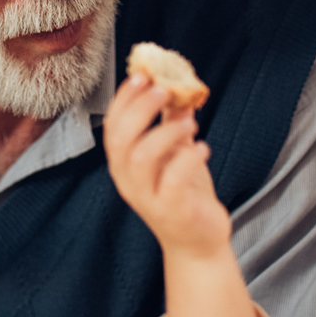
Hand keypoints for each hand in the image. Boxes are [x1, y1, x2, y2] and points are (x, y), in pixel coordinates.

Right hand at [104, 73, 230, 259]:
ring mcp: (147, 198)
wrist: (198, 241)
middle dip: (140, 109)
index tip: (143, 75)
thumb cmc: (185, 194)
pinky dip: (187, 159)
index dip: (124, 98)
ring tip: (189, 123)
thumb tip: (179, 88)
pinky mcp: (171, 211)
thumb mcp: (177, 153)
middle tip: (164, 89)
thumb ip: (173, 122)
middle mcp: (129, 180)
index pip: (112, 125)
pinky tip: (203, 147)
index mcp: (124, 164)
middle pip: (121, 139)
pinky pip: (172, 182)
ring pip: (141, 159)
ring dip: (165, 133)